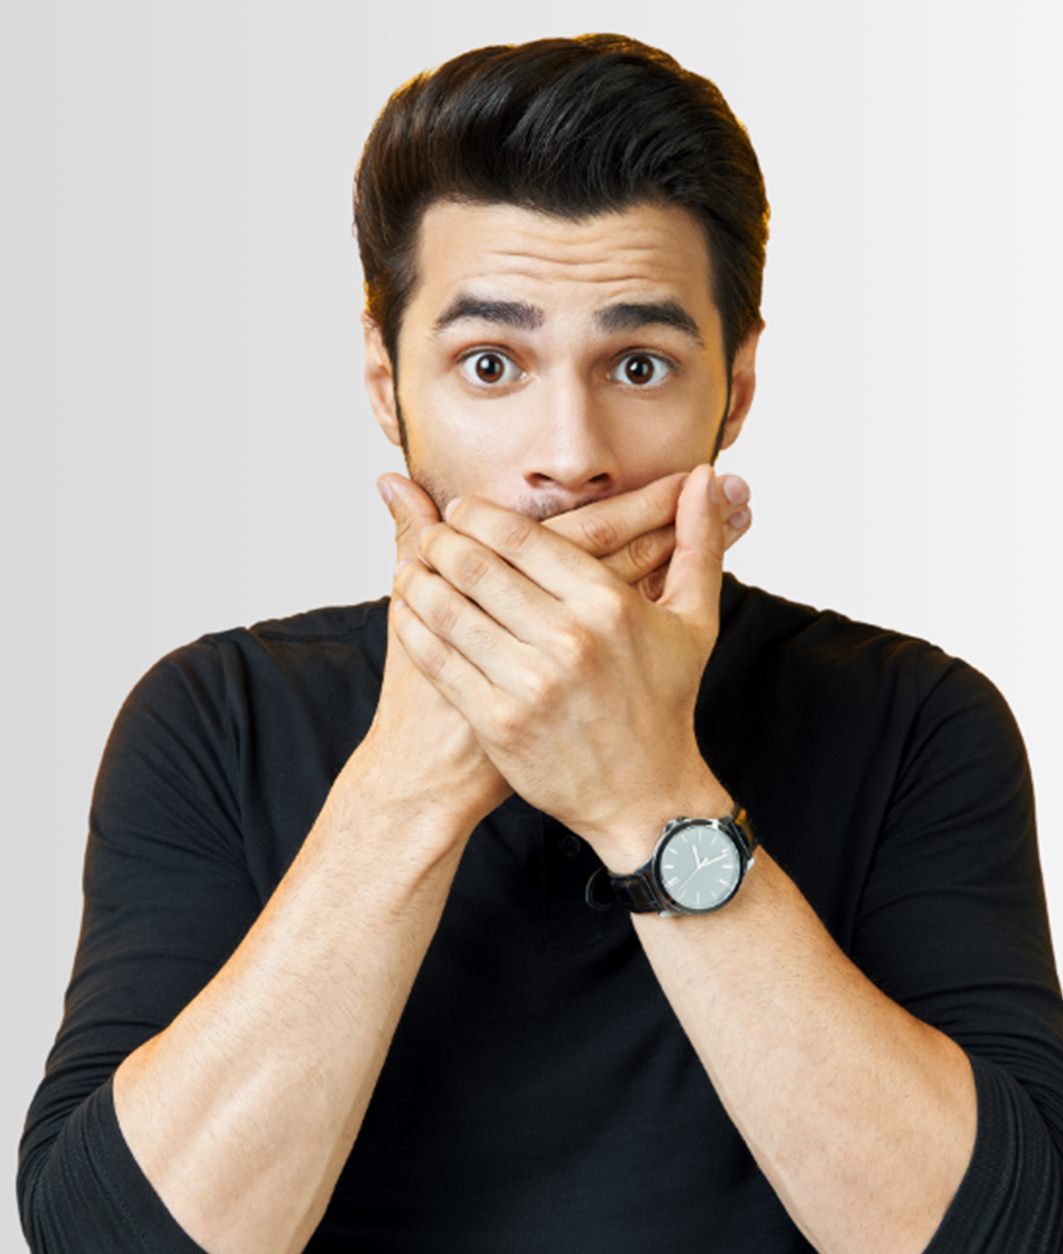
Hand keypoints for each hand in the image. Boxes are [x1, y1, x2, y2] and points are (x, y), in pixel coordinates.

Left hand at [391, 465, 735, 864]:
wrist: (645, 797)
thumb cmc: (665, 702)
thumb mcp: (693, 620)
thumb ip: (698, 543)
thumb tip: (706, 477)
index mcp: (609, 606)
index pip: (522, 539)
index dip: (479, 516)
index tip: (460, 508)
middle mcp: (568, 641)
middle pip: (478, 567)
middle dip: (442, 542)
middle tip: (430, 534)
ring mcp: (529, 685)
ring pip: (450, 611)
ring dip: (418, 581)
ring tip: (410, 568)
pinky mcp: (498, 723)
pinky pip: (439, 662)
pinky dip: (414, 631)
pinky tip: (407, 614)